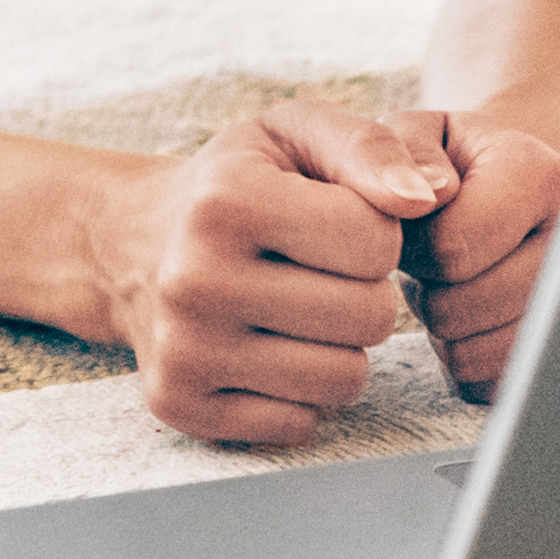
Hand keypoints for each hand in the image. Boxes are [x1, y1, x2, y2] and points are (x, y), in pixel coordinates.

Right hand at [96, 101, 456, 447]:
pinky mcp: (180, 404)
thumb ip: (372, 147)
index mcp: (226, 200)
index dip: (375, 232)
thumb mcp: (295, 134)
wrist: (131, 243)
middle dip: (364, 293)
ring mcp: (182, 349)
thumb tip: (428, 199)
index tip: (332, 223)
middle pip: (368, 316)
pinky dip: (299, 393)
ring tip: (298, 311)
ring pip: (342, 380)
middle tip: (318, 272)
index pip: (377, 241)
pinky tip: (265, 350)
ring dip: (339, 348)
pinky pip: (300, 424)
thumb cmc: (235, 184)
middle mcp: (193, 278)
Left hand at [411, 120, 559, 402]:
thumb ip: (392, 151)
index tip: (426, 218)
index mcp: (541, 174)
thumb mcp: (415, 134)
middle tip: (443, 256)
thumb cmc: (451, 163)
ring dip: (449, 328)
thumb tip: (420, 197)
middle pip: (463, 309)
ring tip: (462, 282)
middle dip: (431, 286)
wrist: (513, 189)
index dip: (416, 244)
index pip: (451, 248)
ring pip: (479, 356)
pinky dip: (468, 361)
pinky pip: (493, 385)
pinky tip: (478, 318)